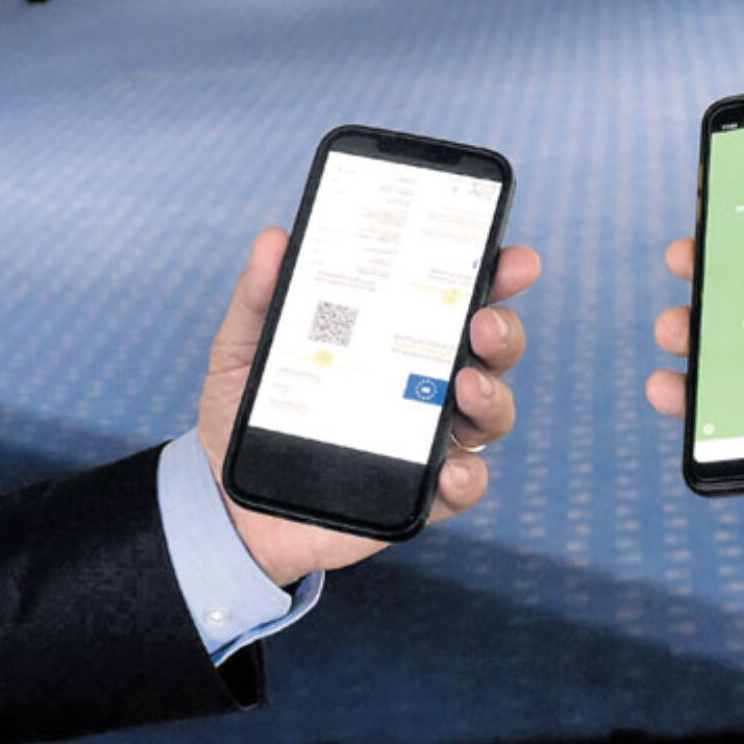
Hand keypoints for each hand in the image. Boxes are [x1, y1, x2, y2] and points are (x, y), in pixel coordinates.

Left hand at [198, 229, 541, 584]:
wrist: (229, 503)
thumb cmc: (246, 414)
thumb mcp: (244, 349)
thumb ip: (259, 298)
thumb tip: (273, 240)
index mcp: (397, 337)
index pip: (457, 298)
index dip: (495, 275)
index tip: (514, 260)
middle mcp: (425, 383)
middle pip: (490, 352)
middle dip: (503, 332)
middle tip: (482, 323)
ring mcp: (429, 439)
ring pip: (491, 413)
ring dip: (492, 397)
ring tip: (465, 387)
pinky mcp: (421, 494)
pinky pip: (465, 485)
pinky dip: (467, 477)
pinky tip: (448, 469)